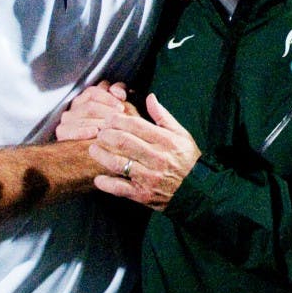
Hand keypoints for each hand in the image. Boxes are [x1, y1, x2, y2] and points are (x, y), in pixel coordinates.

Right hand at [56, 81, 137, 140]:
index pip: (94, 92)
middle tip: (119, 120)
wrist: (100, 152)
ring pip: (83, 117)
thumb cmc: (112, 126)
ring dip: (98, 123)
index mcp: (87, 96)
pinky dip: (82, 131)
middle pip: (90, 105)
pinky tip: (94, 132)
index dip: (108, 98)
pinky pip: (70, 130)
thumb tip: (116, 91)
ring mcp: (67, 118)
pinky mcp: (61, 132)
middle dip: (106, 113)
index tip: (121, 107)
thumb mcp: (117, 107)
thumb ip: (119, 91)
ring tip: (110, 128)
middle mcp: (75, 105)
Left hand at [89, 93, 200, 210]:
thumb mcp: (181, 134)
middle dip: (106, 134)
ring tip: (93, 148)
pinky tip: (98, 179)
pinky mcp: (144, 194)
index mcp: (165, 140)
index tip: (108, 118)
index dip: (117, 120)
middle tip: (98, 132)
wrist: (199, 191)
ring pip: (118, 163)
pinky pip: (121, 188)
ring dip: (101, 155)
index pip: (135, 125)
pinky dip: (107, 184)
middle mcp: (156, 157)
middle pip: (123, 141)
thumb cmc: (189, 159)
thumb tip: (150, 98)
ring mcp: (149, 177)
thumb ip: (163, 116)